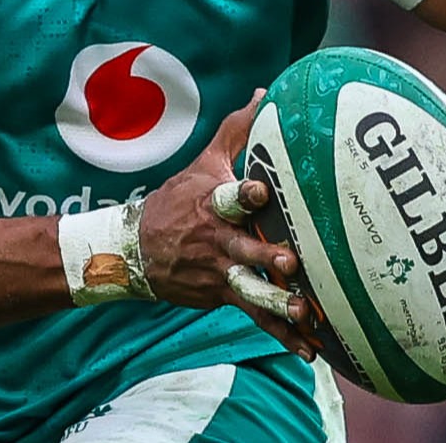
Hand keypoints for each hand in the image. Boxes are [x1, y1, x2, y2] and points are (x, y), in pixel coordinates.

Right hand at [138, 90, 319, 359]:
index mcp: (213, 205)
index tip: (262, 190)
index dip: (245, 193)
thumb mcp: (203, 164)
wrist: (135, 251)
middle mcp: (217, 241)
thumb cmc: (178, 200)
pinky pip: (256, 317)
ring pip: (251, 290)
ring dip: (276, 303)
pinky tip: (309, 352)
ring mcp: (220, 273)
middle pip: (242, 250)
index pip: (228, 196)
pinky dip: (282, 336)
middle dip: (265, 257)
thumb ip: (237, 131)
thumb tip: (266, 93)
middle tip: (289, 261)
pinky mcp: (223, 297)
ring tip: (302, 312)